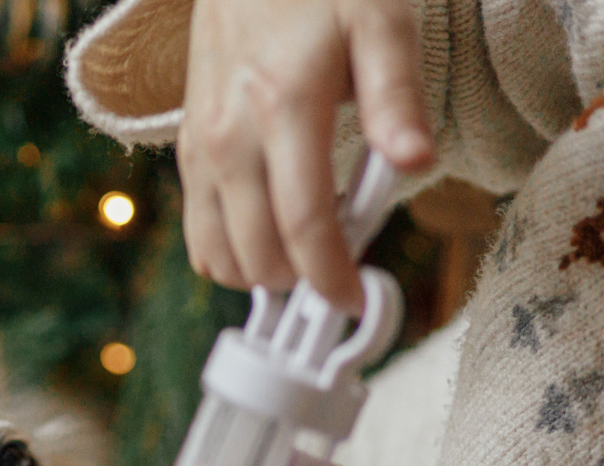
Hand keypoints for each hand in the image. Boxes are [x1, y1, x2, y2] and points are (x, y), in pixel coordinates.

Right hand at [178, 0, 433, 310]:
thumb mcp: (381, 22)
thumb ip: (397, 97)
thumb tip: (416, 160)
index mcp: (284, 106)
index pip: (303, 223)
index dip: (330, 276)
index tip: (353, 299)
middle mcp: (230, 136)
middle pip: (257, 253)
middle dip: (302, 280)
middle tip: (340, 268)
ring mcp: (201, 148)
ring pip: (217, 254)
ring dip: (263, 273)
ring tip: (306, 250)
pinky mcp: (187, 152)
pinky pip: (196, 232)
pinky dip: (230, 253)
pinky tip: (268, 235)